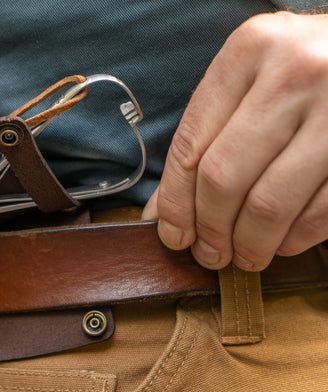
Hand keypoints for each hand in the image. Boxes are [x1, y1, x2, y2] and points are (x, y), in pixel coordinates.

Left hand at [143, 12, 327, 270]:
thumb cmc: (302, 68)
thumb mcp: (251, 79)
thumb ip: (207, 134)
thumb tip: (163, 211)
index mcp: (250, 52)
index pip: (190, 145)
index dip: (175, 203)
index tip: (173, 235)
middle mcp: (293, 74)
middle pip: (223, 178)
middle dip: (210, 229)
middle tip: (210, 253)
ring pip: (268, 203)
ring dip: (250, 244)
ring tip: (244, 256)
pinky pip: (319, 212)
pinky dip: (294, 240)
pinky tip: (282, 242)